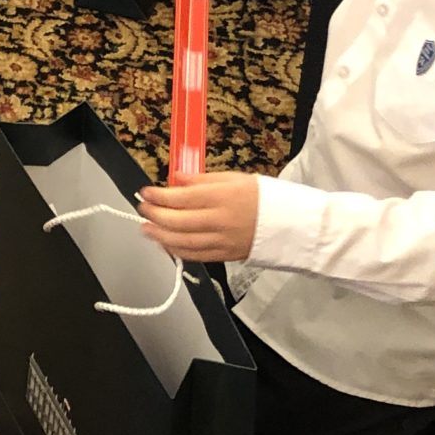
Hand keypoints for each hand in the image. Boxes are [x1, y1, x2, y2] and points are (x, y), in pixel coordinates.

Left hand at [137, 171, 260, 262]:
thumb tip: (176, 179)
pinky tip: (165, 243)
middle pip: (178, 221)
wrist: (291, 223)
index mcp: (223, 196)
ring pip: (182, 242)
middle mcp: (220, 220)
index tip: (145, 192)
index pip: (181, 197)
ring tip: (146, 228)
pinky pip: (195, 256)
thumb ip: (202, 180)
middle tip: (142, 208)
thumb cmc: (263, 197)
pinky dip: (176, 250)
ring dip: (159, 236)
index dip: (159, 195)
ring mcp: (222, 240)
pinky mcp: (225, 256)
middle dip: (154, 215)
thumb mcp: (234, 178)